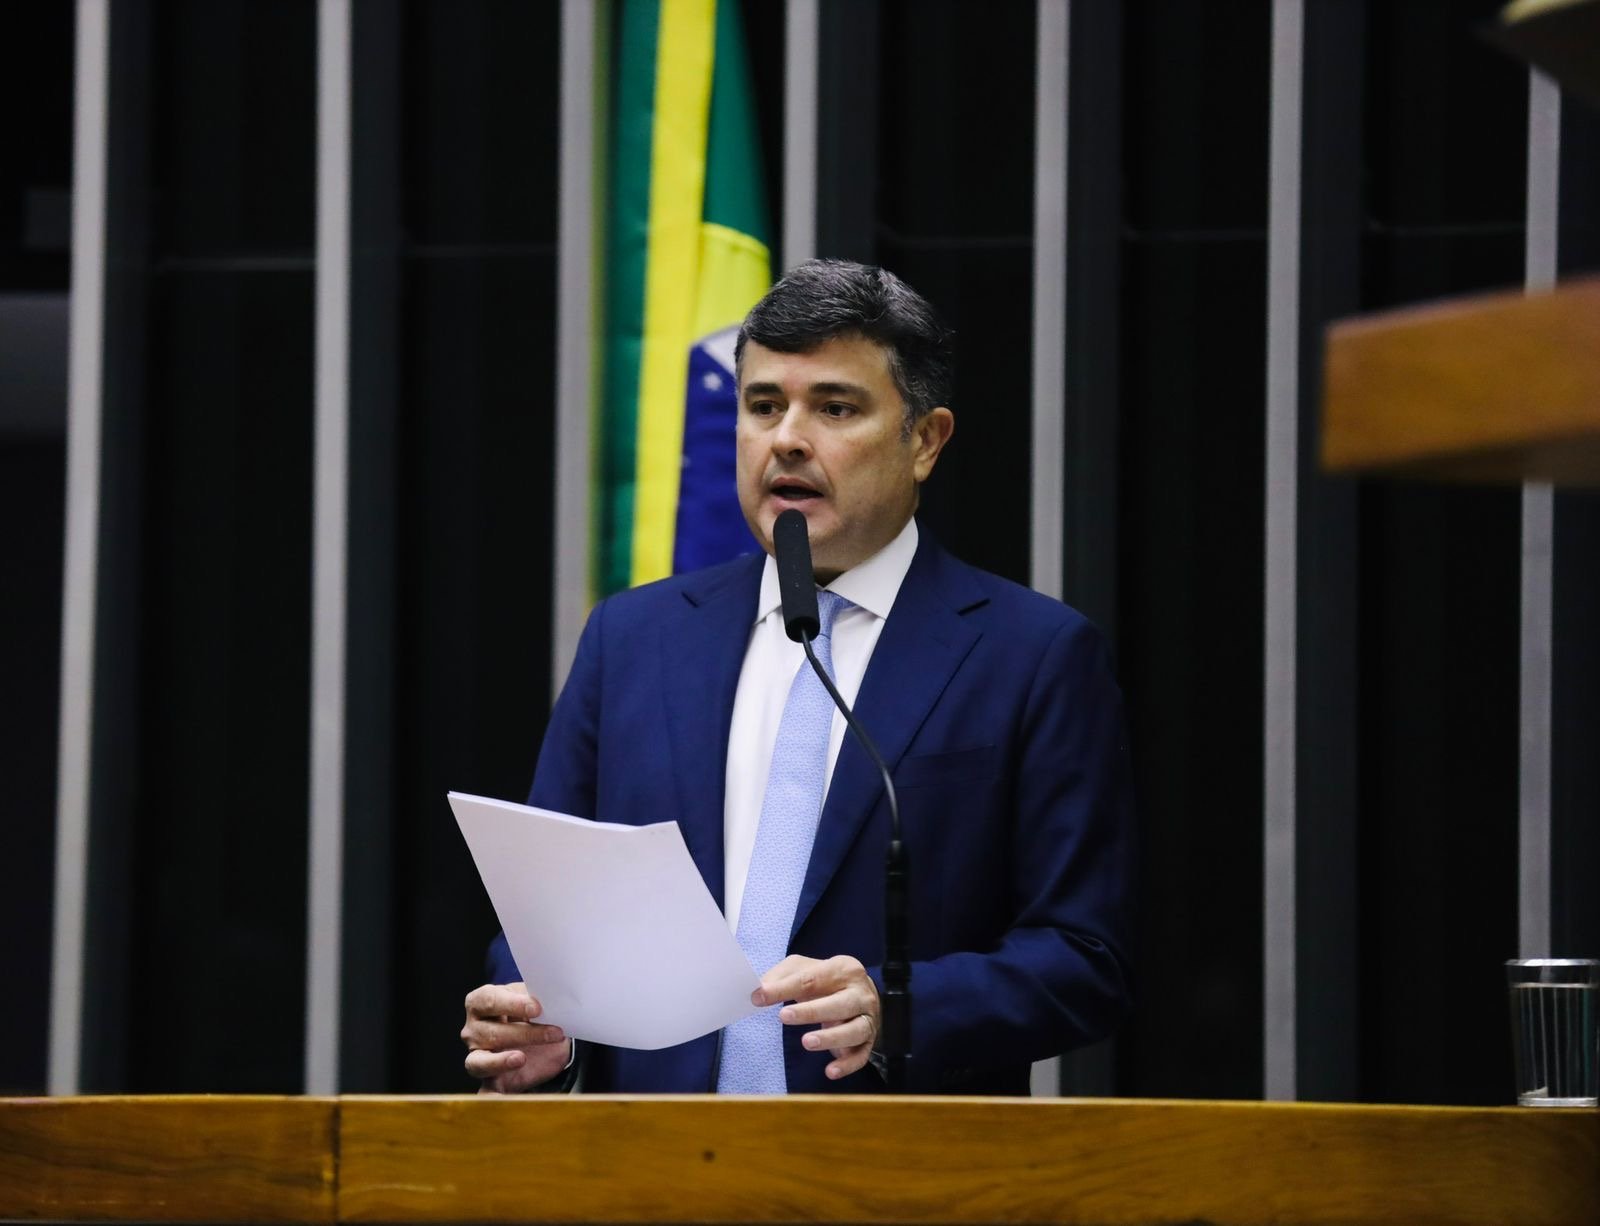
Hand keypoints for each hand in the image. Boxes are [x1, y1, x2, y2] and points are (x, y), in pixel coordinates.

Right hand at [461, 982, 570, 1092]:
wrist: (546, 1042)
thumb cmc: (533, 1015)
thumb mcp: (535, 1002)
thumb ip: (536, 998)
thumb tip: (549, 998)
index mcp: (481, 1003)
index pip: (489, 1000)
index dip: (512, 1003)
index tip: (537, 1008)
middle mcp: (474, 1030)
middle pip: (491, 1032)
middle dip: (525, 1033)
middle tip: (554, 1032)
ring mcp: (478, 1057)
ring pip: (481, 1061)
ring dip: (504, 1061)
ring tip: (521, 1058)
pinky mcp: (490, 1081)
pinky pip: (485, 1093)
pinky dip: (491, 1097)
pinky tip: (500, 1099)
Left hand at [757, 954, 879, 1080]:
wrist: (860, 993)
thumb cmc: (826, 981)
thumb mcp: (803, 969)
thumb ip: (781, 978)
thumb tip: (758, 992)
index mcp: (843, 969)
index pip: (812, 979)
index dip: (784, 988)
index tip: (759, 997)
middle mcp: (860, 993)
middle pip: (839, 1004)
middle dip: (812, 1011)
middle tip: (784, 1016)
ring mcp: (868, 1018)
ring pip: (854, 1030)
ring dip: (831, 1038)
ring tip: (807, 1042)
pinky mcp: (869, 1041)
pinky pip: (861, 1055)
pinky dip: (847, 1065)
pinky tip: (830, 1071)